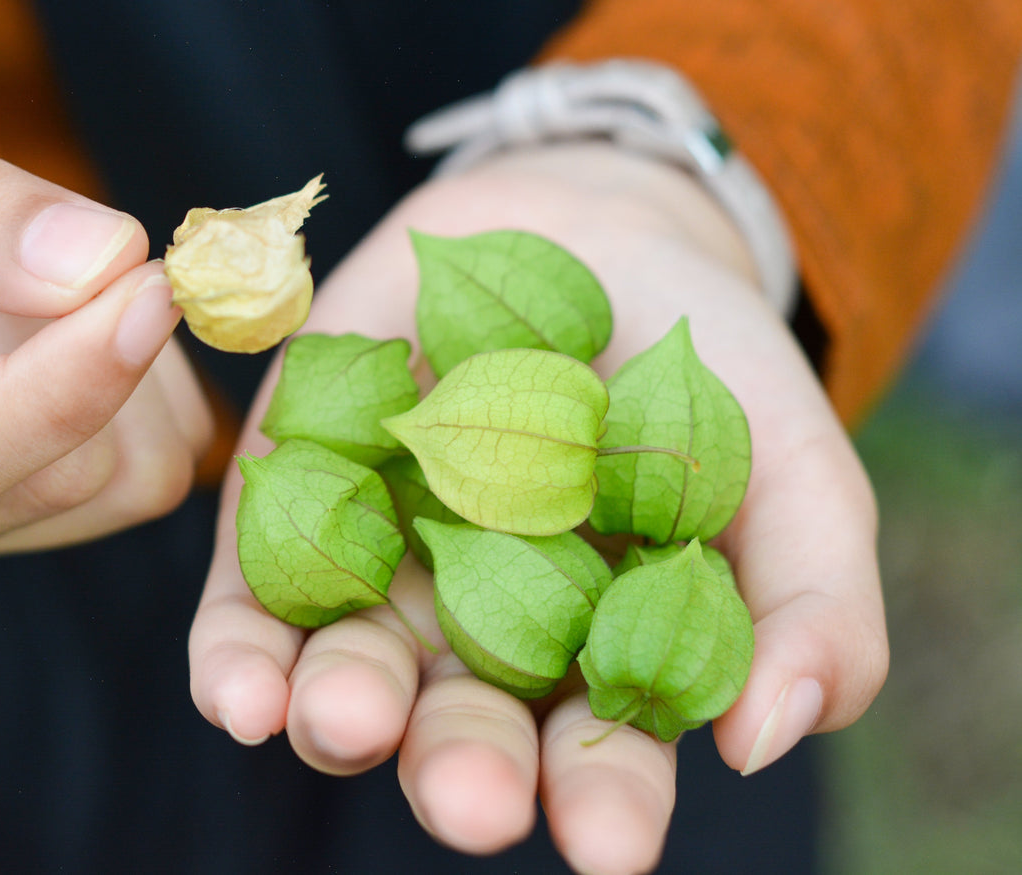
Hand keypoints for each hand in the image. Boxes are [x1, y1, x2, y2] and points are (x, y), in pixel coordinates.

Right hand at [0, 0, 211, 585]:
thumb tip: (104, 264)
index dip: (64, 384)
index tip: (150, 286)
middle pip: (57, 482)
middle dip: (82, 341)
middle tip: (37, 233)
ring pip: (121, 480)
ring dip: (120, 359)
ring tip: (15, 273)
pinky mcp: (10, 505)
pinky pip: (146, 460)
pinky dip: (143, 377)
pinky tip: (49, 312)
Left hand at [189, 144, 886, 871]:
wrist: (584, 234)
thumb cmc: (702, 370)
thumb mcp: (794, 466)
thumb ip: (809, 603)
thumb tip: (764, 736)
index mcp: (596, 657)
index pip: (598, 758)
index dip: (604, 802)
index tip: (611, 845)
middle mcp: (479, 638)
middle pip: (460, 731)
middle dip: (463, 770)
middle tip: (471, 798)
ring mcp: (380, 576)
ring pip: (346, 679)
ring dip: (341, 714)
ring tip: (348, 719)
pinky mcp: (290, 511)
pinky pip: (252, 600)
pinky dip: (239, 652)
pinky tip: (239, 692)